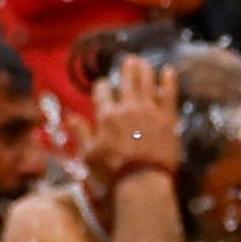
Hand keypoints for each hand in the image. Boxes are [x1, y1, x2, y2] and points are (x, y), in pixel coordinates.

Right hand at [84, 57, 184, 187]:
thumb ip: (81, 132)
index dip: (102, 86)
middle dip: (127, 69)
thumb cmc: (112, 171)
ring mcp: (151, 111)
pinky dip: (169, 81)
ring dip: (145, 71)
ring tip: (143, 61)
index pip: (103, 92)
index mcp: (106, 116)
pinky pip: (170, 94)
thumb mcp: (88, 154)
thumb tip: (70, 117)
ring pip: (147, 84)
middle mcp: (128, 108)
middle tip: (129, 60)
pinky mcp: (169, 118)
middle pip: (127, 82)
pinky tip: (168, 71)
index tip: (103, 85)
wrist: (143, 181)